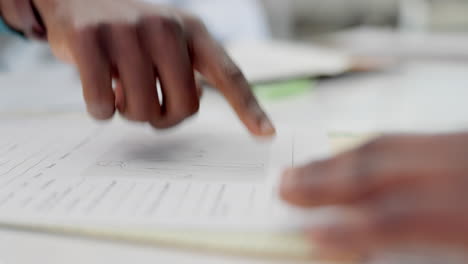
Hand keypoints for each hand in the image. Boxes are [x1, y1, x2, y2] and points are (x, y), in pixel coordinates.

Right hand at [4, 0, 274, 135]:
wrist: (79, 0)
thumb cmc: (131, 34)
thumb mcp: (168, 43)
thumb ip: (187, 72)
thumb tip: (193, 101)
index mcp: (192, 31)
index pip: (228, 74)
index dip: (248, 108)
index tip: (267, 135)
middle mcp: (166, 28)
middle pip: (185, 106)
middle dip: (164, 118)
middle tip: (148, 108)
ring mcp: (127, 31)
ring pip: (143, 110)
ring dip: (131, 114)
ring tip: (121, 94)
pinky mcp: (89, 39)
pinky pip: (102, 103)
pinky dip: (101, 111)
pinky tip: (100, 96)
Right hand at [280, 134, 467, 254]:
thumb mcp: (460, 252)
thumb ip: (406, 242)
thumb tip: (358, 245)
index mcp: (464, 215)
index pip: (393, 219)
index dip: (345, 229)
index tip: (311, 234)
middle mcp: (461, 171)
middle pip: (378, 170)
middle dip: (325, 180)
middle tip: (287, 188)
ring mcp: (461, 146)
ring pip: (387, 146)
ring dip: (338, 160)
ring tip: (304, 170)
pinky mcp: (460, 136)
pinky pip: (405, 137)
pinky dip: (368, 148)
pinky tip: (349, 156)